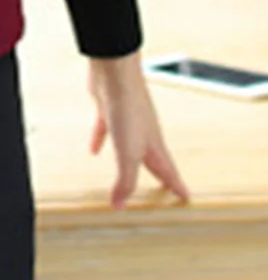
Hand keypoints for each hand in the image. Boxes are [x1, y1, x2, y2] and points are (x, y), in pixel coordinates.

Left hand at [87, 52, 190, 209]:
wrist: (115, 73)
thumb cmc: (127, 109)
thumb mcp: (128, 153)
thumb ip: (125, 180)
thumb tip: (119, 206)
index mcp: (153, 146)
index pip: (169, 172)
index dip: (177, 186)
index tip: (186, 198)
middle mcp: (143, 134)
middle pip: (153, 160)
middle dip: (159, 175)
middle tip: (165, 187)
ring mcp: (126, 121)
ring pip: (130, 147)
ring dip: (130, 162)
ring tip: (129, 174)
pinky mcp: (109, 111)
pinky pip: (105, 131)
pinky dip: (100, 142)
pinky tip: (93, 150)